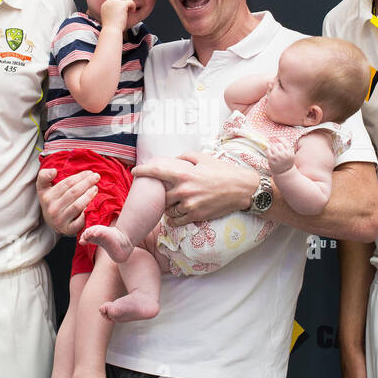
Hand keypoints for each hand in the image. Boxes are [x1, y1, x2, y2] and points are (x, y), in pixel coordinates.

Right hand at [37, 167, 97, 235]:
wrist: (52, 222)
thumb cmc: (51, 201)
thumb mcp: (43, 188)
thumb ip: (44, 176)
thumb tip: (54, 171)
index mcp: (47, 197)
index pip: (66, 184)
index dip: (79, 177)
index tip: (89, 172)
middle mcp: (52, 209)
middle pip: (73, 193)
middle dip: (87, 183)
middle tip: (97, 177)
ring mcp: (60, 220)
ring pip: (77, 205)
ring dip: (89, 195)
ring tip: (96, 188)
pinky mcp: (68, 229)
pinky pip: (80, 221)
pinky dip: (87, 212)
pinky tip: (94, 205)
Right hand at [98, 0, 134, 28]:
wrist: (111, 30)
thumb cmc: (112, 27)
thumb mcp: (110, 17)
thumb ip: (114, 11)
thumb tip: (121, 7)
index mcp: (105, 4)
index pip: (115, 0)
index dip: (121, 5)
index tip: (124, 11)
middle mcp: (109, 1)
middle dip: (125, 4)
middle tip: (128, 11)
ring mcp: (115, 2)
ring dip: (129, 4)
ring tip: (131, 10)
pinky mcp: (122, 4)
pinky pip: (130, 1)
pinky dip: (133, 5)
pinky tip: (133, 11)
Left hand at [135, 152, 256, 224]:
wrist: (242, 189)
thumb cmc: (223, 171)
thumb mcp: (204, 158)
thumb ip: (185, 157)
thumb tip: (172, 159)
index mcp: (184, 174)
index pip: (157, 172)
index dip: (143, 171)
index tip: (135, 172)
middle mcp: (184, 191)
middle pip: (161, 196)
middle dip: (160, 194)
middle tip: (162, 192)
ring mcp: (190, 205)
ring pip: (168, 210)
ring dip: (167, 207)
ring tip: (173, 203)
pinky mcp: (196, 216)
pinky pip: (176, 221)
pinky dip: (174, 218)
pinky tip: (176, 214)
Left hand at [266, 138, 295, 174]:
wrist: (284, 172)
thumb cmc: (287, 162)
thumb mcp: (291, 155)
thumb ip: (287, 147)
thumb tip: (279, 138)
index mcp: (289, 153)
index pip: (285, 143)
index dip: (281, 139)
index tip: (278, 138)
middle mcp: (284, 155)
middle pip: (278, 144)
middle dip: (277, 146)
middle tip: (277, 150)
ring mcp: (277, 157)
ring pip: (273, 146)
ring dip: (272, 148)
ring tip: (274, 152)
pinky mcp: (271, 159)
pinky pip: (268, 150)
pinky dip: (268, 150)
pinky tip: (270, 153)